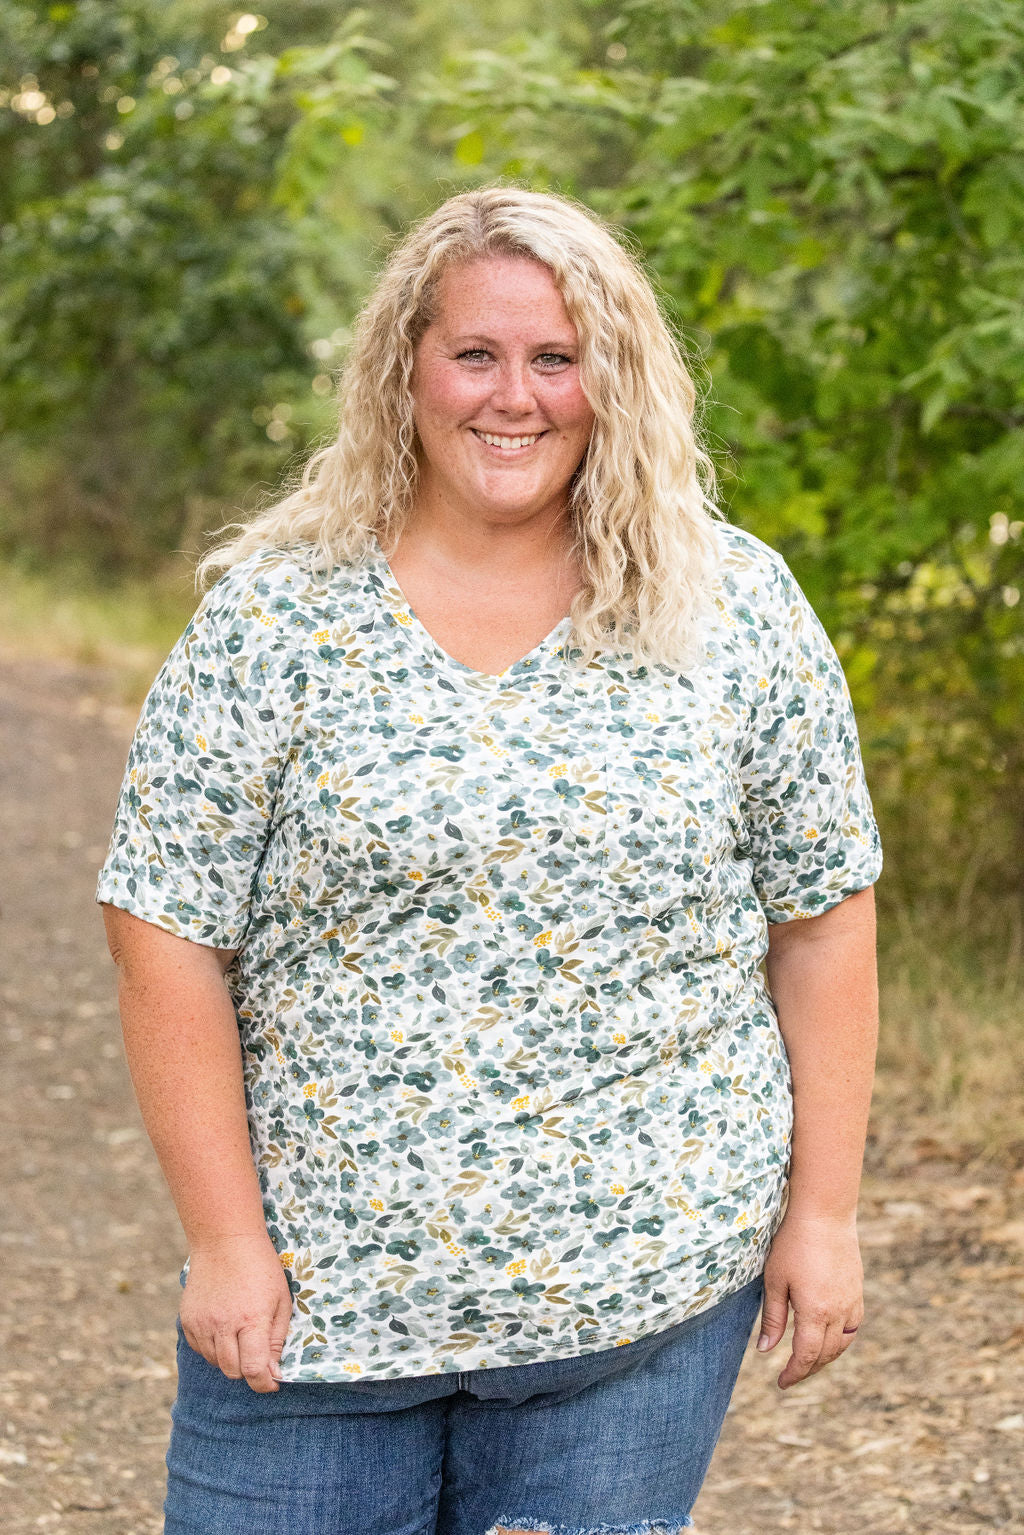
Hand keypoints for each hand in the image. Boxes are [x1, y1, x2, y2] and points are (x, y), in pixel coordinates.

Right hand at [179, 1233, 293, 1392]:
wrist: (224, 1240)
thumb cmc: (260, 1268)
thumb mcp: (282, 1299)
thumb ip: (277, 1339)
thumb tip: (272, 1373)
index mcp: (252, 1320)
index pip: (253, 1370)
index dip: (264, 1383)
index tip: (272, 1382)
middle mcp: (223, 1325)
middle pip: (233, 1371)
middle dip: (248, 1369)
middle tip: (257, 1353)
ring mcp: (202, 1323)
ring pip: (216, 1363)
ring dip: (230, 1358)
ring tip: (240, 1332)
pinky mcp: (187, 1320)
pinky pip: (200, 1349)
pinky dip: (213, 1347)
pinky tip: (223, 1327)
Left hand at [756, 1210, 863, 1388]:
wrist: (825, 1214)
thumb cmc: (793, 1244)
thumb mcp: (775, 1280)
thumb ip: (772, 1318)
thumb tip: (765, 1351)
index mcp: (815, 1312)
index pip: (806, 1356)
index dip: (794, 1373)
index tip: (781, 1383)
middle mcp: (838, 1312)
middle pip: (825, 1354)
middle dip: (807, 1369)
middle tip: (790, 1375)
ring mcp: (852, 1302)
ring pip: (842, 1344)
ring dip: (826, 1357)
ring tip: (808, 1361)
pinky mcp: (857, 1292)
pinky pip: (852, 1327)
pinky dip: (841, 1340)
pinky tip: (829, 1338)